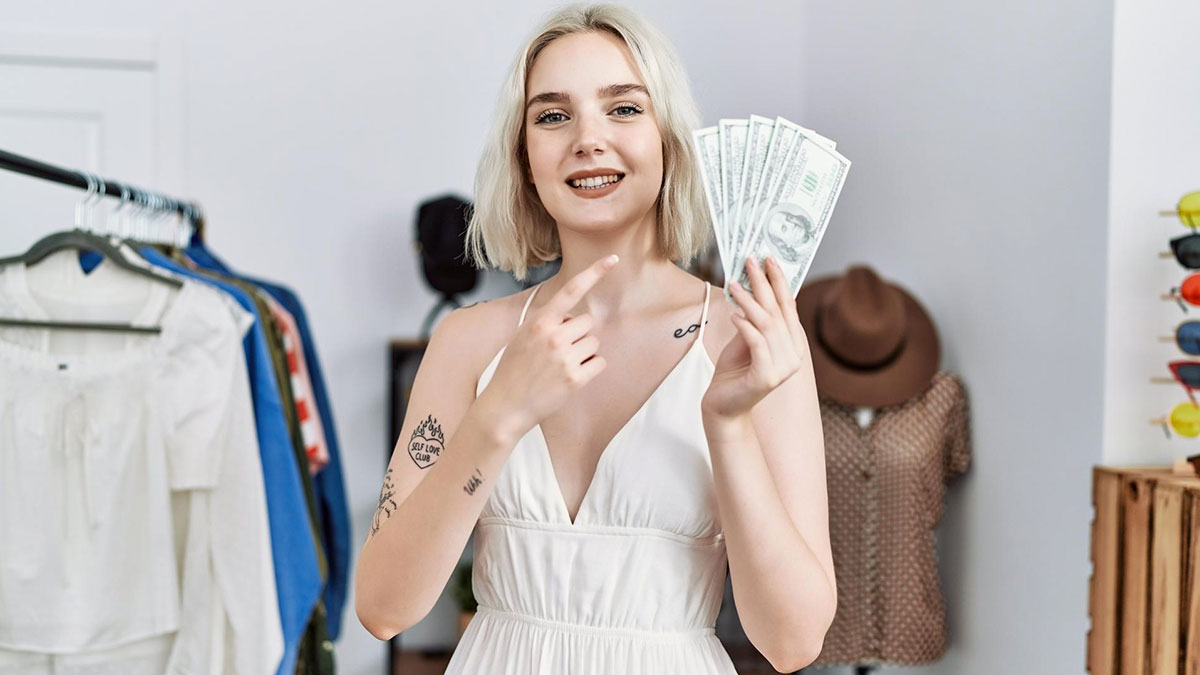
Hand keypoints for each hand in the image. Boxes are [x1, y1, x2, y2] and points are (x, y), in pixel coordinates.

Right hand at [483, 254, 618, 436]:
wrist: (505, 407)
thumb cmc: (513, 370)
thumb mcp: (522, 336)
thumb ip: (547, 323)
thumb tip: (573, 319)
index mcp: (539, 321)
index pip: (571, 290)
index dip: (594, 272)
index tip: (613, 258)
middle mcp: (554, 335)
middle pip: (587, 323)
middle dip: (578, 335)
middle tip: (557, 353)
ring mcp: (565, 357)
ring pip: (594, 343)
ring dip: (584, 353)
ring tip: (560, 367)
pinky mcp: (575, 378)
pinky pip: (599, 363)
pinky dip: (590, 369)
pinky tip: (570, 378)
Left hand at [702, 255, 807, 419]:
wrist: (723, 406)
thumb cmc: (734, 371)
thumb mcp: (744, 339)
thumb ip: (754, 319)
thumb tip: (753, 288)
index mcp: (792, 344)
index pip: (788, 307)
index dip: (779, 281)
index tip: (768, 258)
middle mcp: (793, 356)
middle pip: (778, 311)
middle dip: (764, 283)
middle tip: (751, 261)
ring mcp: (782, 368)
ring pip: (767, 325)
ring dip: (749, 301)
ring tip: (734, 285)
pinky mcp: (766, 377)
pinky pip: (757, 343)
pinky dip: (745, 326)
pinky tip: (733, 315)